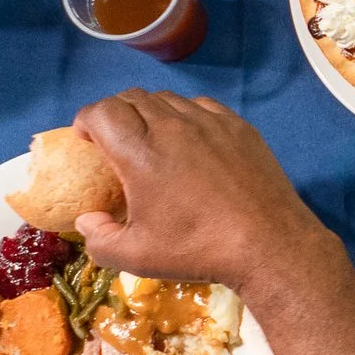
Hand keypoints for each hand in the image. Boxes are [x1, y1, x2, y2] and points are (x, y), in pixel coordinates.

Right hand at [72, 92, 354, 354]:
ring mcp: (211, 122)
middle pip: (133, 98)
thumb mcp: (136, 257)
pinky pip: (203, 106)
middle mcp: (175, 126)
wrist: (269, 242)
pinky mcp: (240, 127)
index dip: (87, 119)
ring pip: (168, 99)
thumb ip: (99, 239)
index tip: (85, 139)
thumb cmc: (198, 249)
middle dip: (114, 113)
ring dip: (150, 112)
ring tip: (151, 138)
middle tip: (113, 139)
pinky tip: (190, 139)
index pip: (103, 111)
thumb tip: (87, 221)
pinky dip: (186, 115)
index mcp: (142, 151)